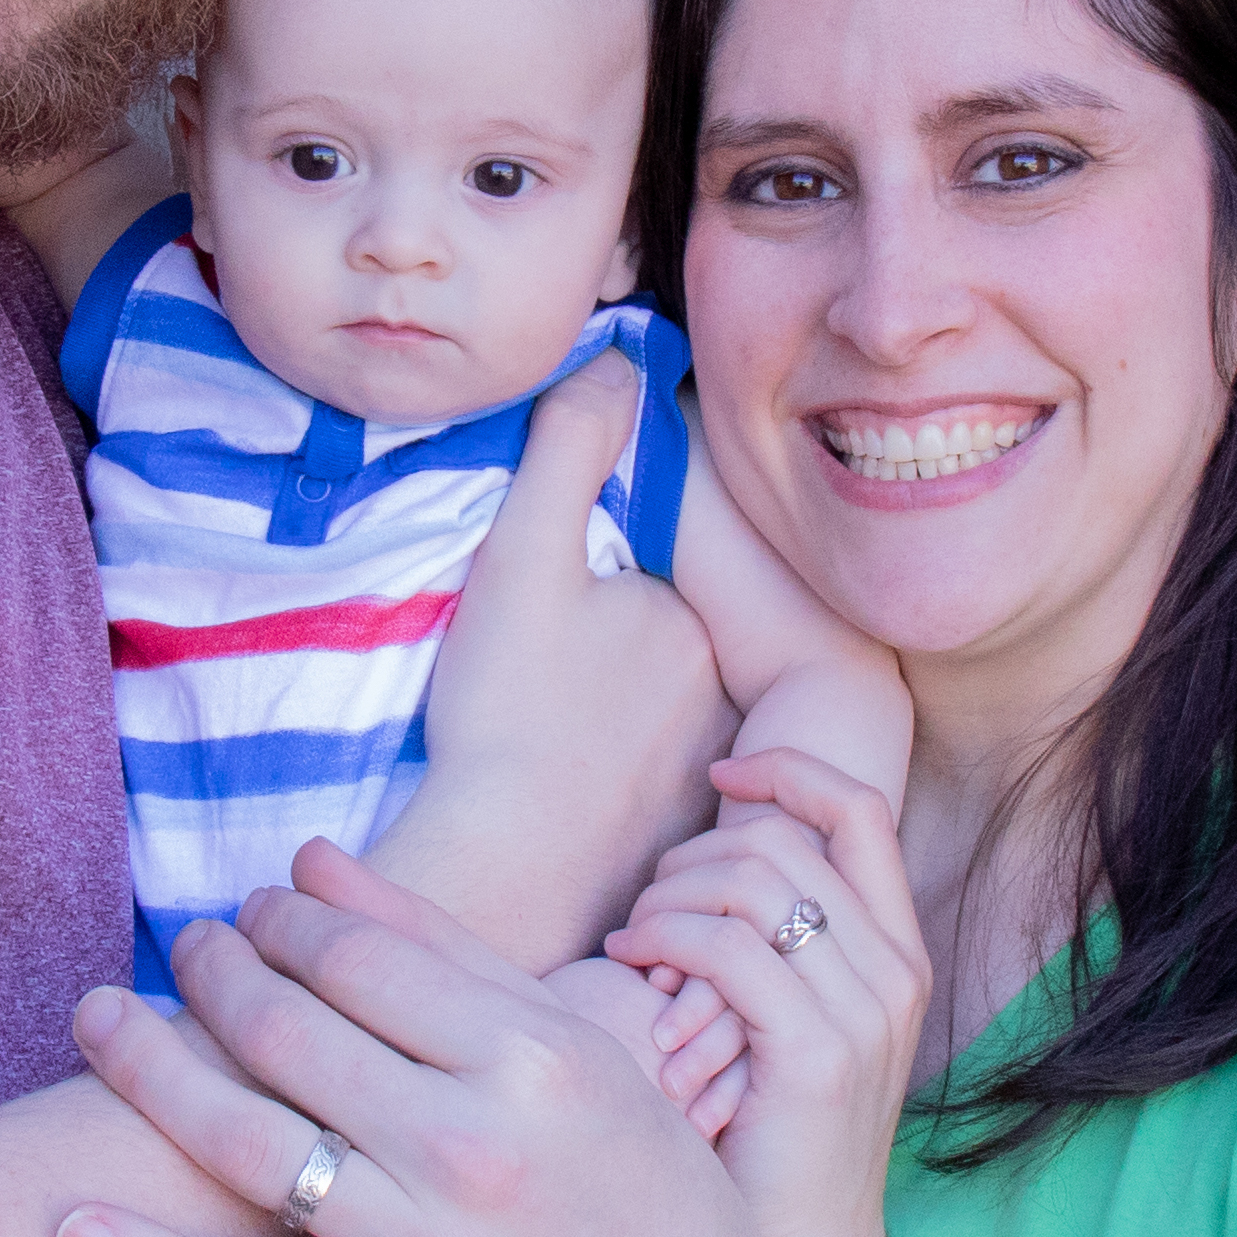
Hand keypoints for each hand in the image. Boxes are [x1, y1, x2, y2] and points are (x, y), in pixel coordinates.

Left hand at [55, 844, 773, 1236]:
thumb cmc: (630, 1161)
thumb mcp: (564, 1037)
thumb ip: (435, 944)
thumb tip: (306, 861)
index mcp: (528, 1055)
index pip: (354, 960)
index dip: (277, 921)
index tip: (250, 909)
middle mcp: (474, 1150)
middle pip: (287, 1034)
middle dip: (211, 973)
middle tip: (183, 948)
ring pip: (247, 1145)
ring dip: (149, 1070)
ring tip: (102, 1021)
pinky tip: (67, 1224)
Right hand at [376, 356, 732, 966]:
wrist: (499, 876)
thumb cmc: (508, 718)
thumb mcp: (524, 561)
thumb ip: (569, 449)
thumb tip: (617, 360)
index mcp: (710, 620)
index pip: (684, 538)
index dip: (622, 526)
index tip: (561, 567)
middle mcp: (736, 694)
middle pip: (682, 620)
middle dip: (625, 611)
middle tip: (543, 648)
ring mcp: (713, 770)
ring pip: (675, 695)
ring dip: (626, 685)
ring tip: (548, 698)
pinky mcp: (679, 831)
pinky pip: (661, 764)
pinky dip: (622, 754)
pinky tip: (566, 764)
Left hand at [604, 751, 929, 1236]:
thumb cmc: (758, 1163)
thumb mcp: (775, 1039)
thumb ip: (762, 955)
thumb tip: (688, 872)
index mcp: (895, 958)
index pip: (856, 807)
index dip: (784, 769)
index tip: (718, 775)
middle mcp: (894, 972)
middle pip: (783, 834)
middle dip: (693, 853)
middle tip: (645, 914)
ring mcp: (864, 1010)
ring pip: (750, 877)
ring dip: (668, 896)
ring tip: (633, 947)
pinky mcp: (820, 1053)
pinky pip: (728, 943)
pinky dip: (664, 939)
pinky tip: (629, 970)